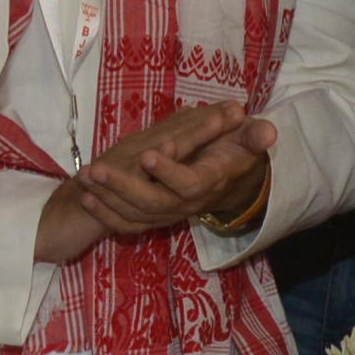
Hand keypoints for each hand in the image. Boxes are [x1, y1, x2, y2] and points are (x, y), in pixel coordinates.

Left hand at [35, 103, 279, 261]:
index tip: (147, 154)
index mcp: (208, 181)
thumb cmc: (234, 150)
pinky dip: (106, 214)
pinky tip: (86, 196)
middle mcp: (187, 203)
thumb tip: (268, 131)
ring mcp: (169, 213)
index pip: (189, 184)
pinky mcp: (154, 217)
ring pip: (136, 215)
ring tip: (85, 178)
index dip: (169, 172)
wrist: (230, 180)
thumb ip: (255, 134)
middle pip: (153, 203)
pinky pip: (128, 224)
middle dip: (123, 186)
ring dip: (108, 199)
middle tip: (96, 170)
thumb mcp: (248, 138)